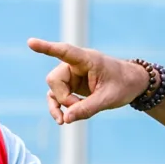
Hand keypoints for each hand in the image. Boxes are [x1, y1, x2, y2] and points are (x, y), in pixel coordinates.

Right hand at [26, 39, 143, 124]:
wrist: (133, 85)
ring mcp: (72, 76)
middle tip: (79, 107)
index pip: (64, 52)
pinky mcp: (72, 86)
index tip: (31, 43)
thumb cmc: (124, 85)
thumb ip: (88, 108)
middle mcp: (75, 65)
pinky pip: (57, 97)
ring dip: (58, 105)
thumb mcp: (109, 99)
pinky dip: (59, 108)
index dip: (47, 48)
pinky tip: (64, 119)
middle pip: (54, 79)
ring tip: (64, 121)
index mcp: (87, 60)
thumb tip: (66, 119)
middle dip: (63, 98)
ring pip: (53, 90)